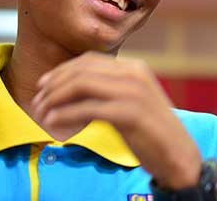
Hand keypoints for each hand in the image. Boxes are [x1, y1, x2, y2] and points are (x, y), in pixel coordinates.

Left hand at [31, 52, 201, 189]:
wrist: (179, 155)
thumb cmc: (150, 132)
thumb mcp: (130, 102)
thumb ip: (107, 90)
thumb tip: (70, 89)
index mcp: (134, 68)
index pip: (88, 61)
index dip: (61, 71)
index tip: (42, 85)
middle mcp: (134, 74)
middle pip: (82, 71)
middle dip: (54, 85)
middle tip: (37, 100)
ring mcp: (134, 92)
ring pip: (82, 86)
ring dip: (55, 98)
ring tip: (41, 112)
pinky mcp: (131, 113)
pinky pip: (88, 109)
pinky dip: (65, 114)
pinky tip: (53, 122)